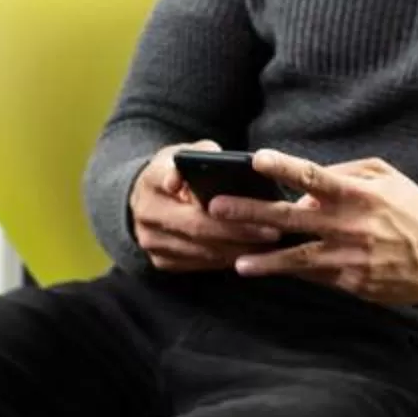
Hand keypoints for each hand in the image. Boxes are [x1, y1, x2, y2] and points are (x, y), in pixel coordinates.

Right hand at [129, 141, 279, 273]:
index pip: (167, 180)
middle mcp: (146, 212)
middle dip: (237, 230)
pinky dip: (227, 260)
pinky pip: (199, 265)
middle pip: (195, 226)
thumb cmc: (178, 172)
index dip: (185, 185)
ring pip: (200, 251)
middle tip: (271, 231)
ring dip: (237, 250)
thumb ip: (203, 151)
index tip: (212, 195)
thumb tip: (218, 156)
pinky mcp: (160, 261)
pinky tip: (252, 255)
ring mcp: (151, 241)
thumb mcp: (185, 153)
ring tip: (270, 245)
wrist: (149, 198)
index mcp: (151, 179)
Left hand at [221, 151, 417, 305]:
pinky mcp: (353, 283)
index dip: (283, 167)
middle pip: (291, 217)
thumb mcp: (387, 177)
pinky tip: (271, 272)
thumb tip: (309, 185)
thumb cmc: (416, 210)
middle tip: (218, 209)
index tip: (255, 159)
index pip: (314, 175)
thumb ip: (347, 174)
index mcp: (358, 194)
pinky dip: (294, 273)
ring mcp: (349, 257)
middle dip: (251, 213)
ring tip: (237, 262)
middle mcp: (349, 225)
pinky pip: (316, 276)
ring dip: (264, 260)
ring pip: (297, 258)